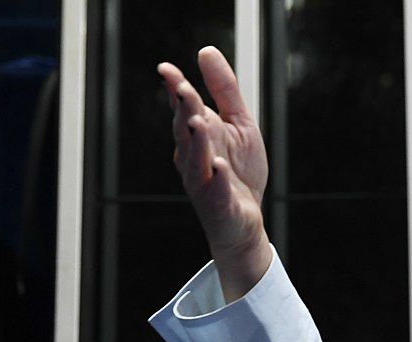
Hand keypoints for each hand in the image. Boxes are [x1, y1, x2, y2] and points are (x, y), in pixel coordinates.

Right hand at [158, 46, 271, 300]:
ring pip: (196, 160)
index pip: (183, 109)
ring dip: (196, 141)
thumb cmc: (238, 172)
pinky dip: (217, 179)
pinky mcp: (219, 206)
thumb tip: (206, 50)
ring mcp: (203, 183)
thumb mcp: (239, 124)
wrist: (244, 222)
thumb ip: (225, 91)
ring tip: (197, 121)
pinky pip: (215, 192)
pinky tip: (220, 166)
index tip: (168, 71)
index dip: (175, 91)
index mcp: (199, 136)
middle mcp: (194, 158)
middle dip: (183, 110)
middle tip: (182, 89)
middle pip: (186, 131)